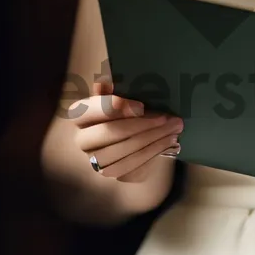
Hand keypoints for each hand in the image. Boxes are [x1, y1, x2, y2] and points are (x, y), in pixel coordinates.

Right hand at [64, 78, 183, 183]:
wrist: (135, 134)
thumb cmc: (127, 108)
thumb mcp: (122, 93)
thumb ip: (116, 87)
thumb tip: (105, 83)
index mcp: (80, 115)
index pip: (88, 111)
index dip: (112, 108)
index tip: (141, 106)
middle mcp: (83, 140)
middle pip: (108, 134)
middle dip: (141, 126)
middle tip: (166, 118)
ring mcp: (95, 160)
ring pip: (121, 154)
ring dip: (151, 141)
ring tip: (173, 130)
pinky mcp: (112, 172)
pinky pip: (130, 168)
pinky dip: (151, 154)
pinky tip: (168, 142)